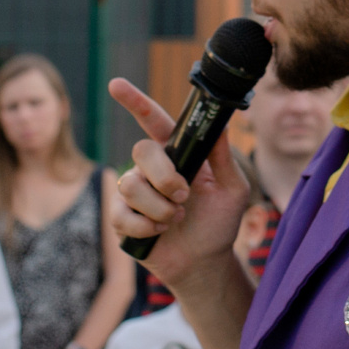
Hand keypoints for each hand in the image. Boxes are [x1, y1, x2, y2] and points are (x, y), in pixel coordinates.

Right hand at [106, 79, 251, 292]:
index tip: (116, 85)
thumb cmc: (219, 223)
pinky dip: (146, 226)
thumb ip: (223, 158)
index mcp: (177, 154)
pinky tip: (160, 232)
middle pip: (141, 151)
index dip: (134, 102)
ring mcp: (133, 192)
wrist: (205, 263)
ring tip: (176, 219)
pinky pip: (122, 213)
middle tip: (184, 196)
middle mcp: (151, 169)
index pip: (153, 121)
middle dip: (164, 176)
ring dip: (160, 208)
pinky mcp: (121, 218)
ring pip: (131, 185)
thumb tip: (220, 123)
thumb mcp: (233, 189)